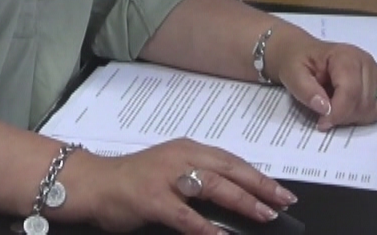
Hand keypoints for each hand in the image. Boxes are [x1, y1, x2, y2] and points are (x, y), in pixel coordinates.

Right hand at [57, 139, 296, 234]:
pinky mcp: (152, 199)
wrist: (92, 183)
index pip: (231, 161)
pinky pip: (186, 216)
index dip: (258, 176)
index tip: (281, 191)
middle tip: (283, 202)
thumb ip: (198, 181)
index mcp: (187, 149)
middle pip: (228, 170)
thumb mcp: (169, 172)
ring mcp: (166, 177)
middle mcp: (180, 158)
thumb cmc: (132, 181)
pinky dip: (207, 228)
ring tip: (264, 215)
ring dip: (242, 201)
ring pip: (213, 186)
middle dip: (260, 187)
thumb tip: (235, 200)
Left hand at [266, 32, 376, 130]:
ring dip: (354, 117)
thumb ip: (306, 91)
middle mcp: (366, 62)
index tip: (322, 123)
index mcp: (346, 56)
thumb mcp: (292, 74)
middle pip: (364, 102)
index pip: (351, 92)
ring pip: (375, 107)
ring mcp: (374, 72)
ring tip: (335, 111)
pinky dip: (365, 115)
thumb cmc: (297, 61)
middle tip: (325, 117)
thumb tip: (325, 108)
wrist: (301, 52)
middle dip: (344, 116)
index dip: (338, 112)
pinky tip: (347, 110)